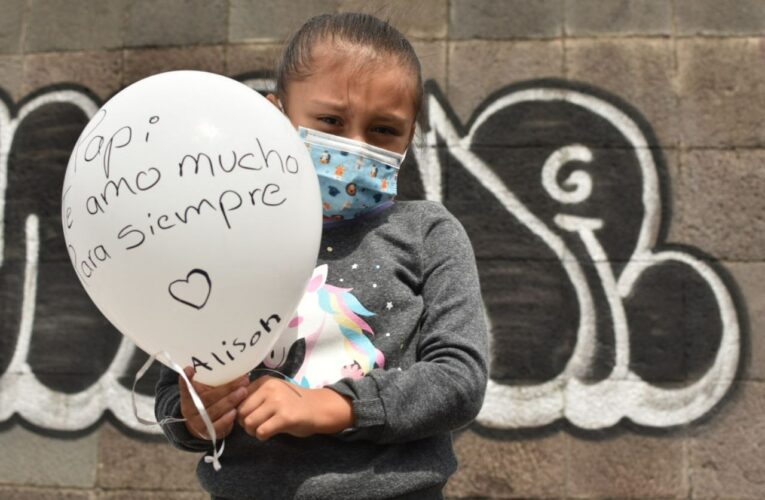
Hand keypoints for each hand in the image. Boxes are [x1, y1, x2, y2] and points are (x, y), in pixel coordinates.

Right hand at [178, 366, 249, 440]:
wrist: (200, 425)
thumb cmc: (207, 401)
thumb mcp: (204, 390)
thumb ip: (212, 380)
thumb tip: (232, 363)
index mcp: (187, 397)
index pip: (185, 387)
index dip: (185, 379)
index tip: (190, 368)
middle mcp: (190, 410)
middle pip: (208, 398)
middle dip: (227, 388)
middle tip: (243, 380)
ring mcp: (198, 422)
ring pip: (214, 411)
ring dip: (231, 401)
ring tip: (243, 392)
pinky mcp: (207, 433)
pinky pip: (217, 426)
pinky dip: (226, 419)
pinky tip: (235, 411)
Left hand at [237, 375, 353, 439]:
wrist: (318, 408)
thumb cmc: (293, 402)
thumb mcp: (274, 392)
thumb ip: (255, 395)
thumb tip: (230, 408)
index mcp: (265, 381)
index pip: (238, 397)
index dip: (239, 410)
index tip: (249, 415)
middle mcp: (270, 388)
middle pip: (241, 412)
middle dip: (244, 422)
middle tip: (256, 425)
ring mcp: (278, 402)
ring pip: (248, 422)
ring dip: (252, 431)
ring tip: (262, 429)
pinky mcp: (285, 417)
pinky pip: (261, 431)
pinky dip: (262, 436)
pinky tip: (269, 434)